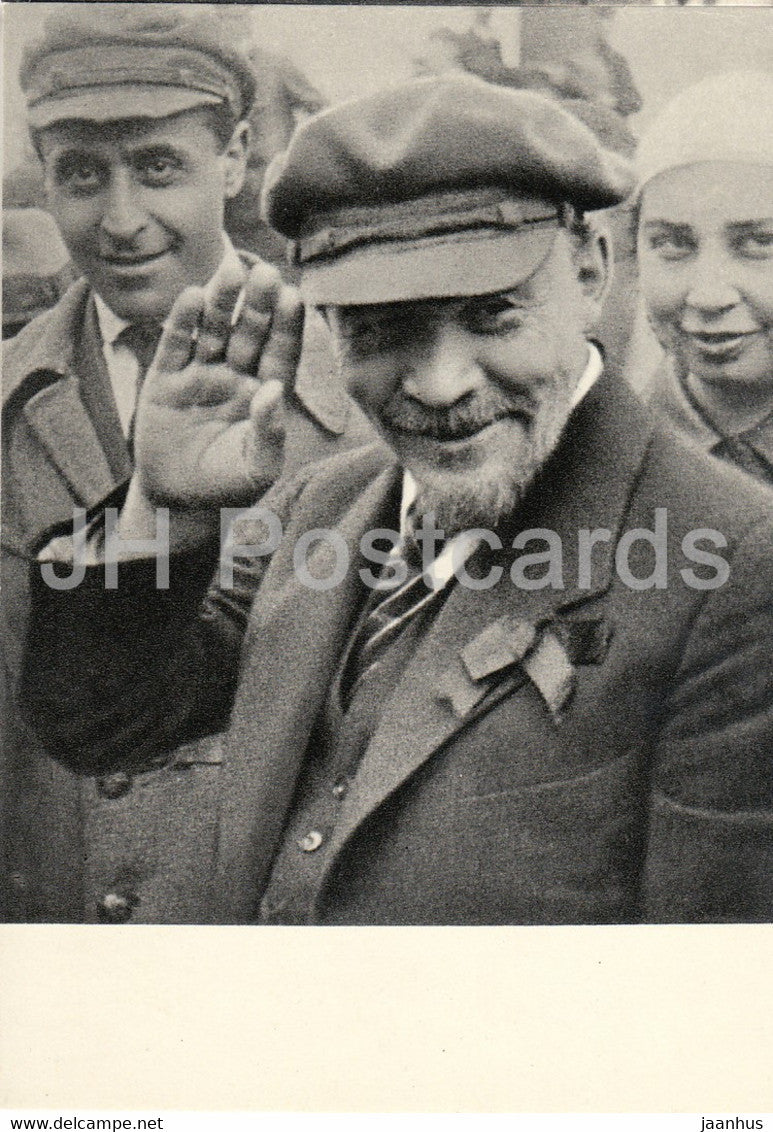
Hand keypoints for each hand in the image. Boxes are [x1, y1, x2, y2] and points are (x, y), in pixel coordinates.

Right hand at [134, 261, 303, 508]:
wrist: (178, 501)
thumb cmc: (229, 487)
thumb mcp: (257, 467)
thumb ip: (270, 431)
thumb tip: (274, 390)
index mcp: (264, 394)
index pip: (280, 353)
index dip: (286, 326)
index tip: (293, 296)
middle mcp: (235, 377)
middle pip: (249, 333)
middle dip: (257, 304)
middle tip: (265, 272)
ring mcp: (200, 374)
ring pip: (214, 331)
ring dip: (222, 302)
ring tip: (230, 271)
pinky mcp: (166, 378)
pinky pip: (177, 343)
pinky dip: (184, 320)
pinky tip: (193, 296)